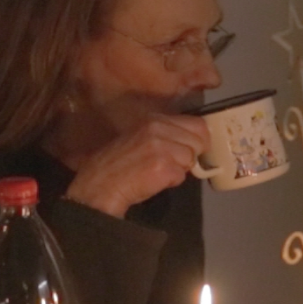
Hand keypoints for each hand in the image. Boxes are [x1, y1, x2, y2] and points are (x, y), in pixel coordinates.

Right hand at [62, 114, 208, 217]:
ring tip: (158, 171)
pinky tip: (154, 180)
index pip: (198, 124)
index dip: (198, 140)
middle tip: (170, 163)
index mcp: (155, 119)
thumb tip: (198, 140)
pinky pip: (182, 176)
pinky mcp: (163, 166)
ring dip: (180, 169)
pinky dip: (172, 181)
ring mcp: (161, 146)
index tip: (190, 149)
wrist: (101, 184)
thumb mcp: (144, 137)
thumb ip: (168, 134)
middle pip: (200, 141)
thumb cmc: (122, 164)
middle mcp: (159, 128)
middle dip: (191, 155)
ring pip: (192, 159)